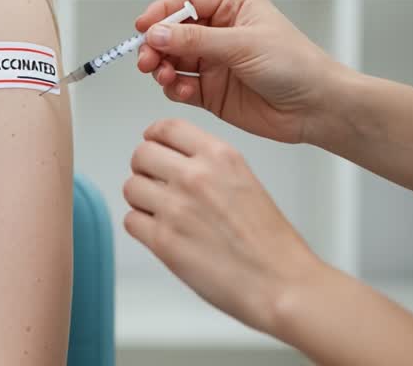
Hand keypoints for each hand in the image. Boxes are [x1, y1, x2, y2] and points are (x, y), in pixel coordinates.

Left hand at [123, 119, 324, 335]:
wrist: (282, 284)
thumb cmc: (270, 243)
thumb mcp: (245, 182)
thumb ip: (209, 167)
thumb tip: (175, 162)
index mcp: (220, 156)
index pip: (167, 128)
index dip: (154, 138)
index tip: (153, 145)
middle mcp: (195, 176)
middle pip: (141, 155)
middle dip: (145, 170)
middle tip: (155, 185)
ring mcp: (176, 207)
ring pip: (131, 187)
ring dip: (142, 200)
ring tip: (163, 214)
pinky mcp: (163, 240)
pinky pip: (131, 221)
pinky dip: (142, 228)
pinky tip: (164, 235)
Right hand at [135, 0, 344, 144]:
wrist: (317, 108)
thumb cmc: (295, 65)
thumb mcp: (242, 44)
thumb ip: (195, 40)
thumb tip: (155, 33)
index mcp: (232, 7)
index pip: (184, 1)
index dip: (160, 12)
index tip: (143, 27)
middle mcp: (219, 33)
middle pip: (170, 32)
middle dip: (155, 45)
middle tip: (147, 60)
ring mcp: (214, 62)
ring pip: (171, 60)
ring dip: (162, 68)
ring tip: (165, 77)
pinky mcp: (210, 91)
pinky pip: (180, 85)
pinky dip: (175, 88)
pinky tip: (185, 91)